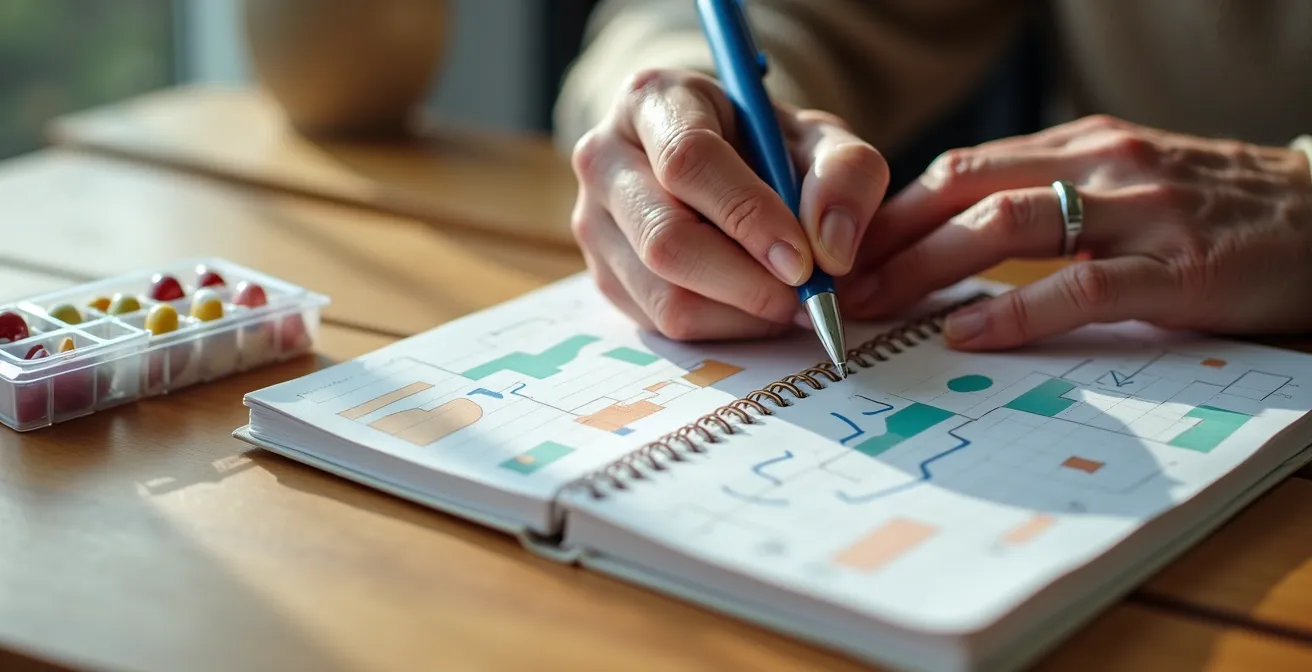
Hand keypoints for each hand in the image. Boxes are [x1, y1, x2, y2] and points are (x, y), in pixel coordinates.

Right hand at [569, 68, 889, 339]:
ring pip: (664, 295)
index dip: (748, 215)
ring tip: (788, 301)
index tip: (802, 260)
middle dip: (748, 282)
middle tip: (806, 298)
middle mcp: (604, 158)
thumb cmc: (765, 146)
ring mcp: (593, 222)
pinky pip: (662, 324)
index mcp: (652, 100)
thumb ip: (844, 173)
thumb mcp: (817, 137)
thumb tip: (831, 249)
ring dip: (742, 313)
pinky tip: (755, 305)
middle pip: (665, 238)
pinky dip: (723, 327)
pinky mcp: (602, 276)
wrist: (722, 164)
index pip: (688, 160)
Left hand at [844, 115, 1311, 348]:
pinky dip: (1014, 312)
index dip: (891, 211)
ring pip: (1007, 227)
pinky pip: (1079, 287)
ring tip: (874, 307)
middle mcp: (1100, 163)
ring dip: (925, 268)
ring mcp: (1141, 210)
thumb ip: (1047, 200)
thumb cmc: (1213, 212)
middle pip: (965, 190)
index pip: (960, 170)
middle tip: (834, 286)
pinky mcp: (1180, 266)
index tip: (840, 251)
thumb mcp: (1121, 186)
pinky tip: (966, 334)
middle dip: (888, 240)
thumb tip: (950, 238)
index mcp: (1078, 145)